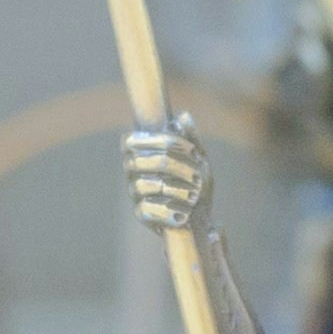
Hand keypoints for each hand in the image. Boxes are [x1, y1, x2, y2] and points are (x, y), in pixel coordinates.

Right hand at [122, 115, 211, 232]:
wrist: (200, 216)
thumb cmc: (195, 182)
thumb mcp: (198, 158)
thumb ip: (191, 138)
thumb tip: (182, 117)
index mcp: (141, 151)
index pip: (133, 141)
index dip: (162, 141)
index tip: (192, 151)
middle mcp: (132, 170)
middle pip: (143, 161)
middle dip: (177, 167)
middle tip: (198, 177)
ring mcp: (134, 192)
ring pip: (149, 185)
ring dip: (179, 190)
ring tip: (195, 195)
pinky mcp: (140, 213)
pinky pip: (149, 209)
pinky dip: (171, 211)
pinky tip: (185, 213)